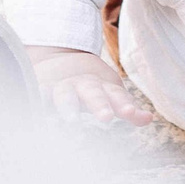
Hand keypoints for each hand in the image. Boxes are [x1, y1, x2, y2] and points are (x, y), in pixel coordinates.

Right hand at [30, 45, 150, 125]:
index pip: (117, 96)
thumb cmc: (92, 87)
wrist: (62, 62)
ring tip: (72, 121)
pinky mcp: (42, 89)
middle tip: (106, 117)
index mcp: (103, 88)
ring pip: (65, 96)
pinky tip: (36, 110)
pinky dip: (37, 101)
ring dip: (69, 107)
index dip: (124, 105)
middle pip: (93, 94)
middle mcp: (84, 86)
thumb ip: (127, 108)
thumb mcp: (111, 94)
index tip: (130, 113)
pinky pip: (39, 95)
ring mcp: (62, 88)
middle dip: (99, 104)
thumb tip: (149, 119)